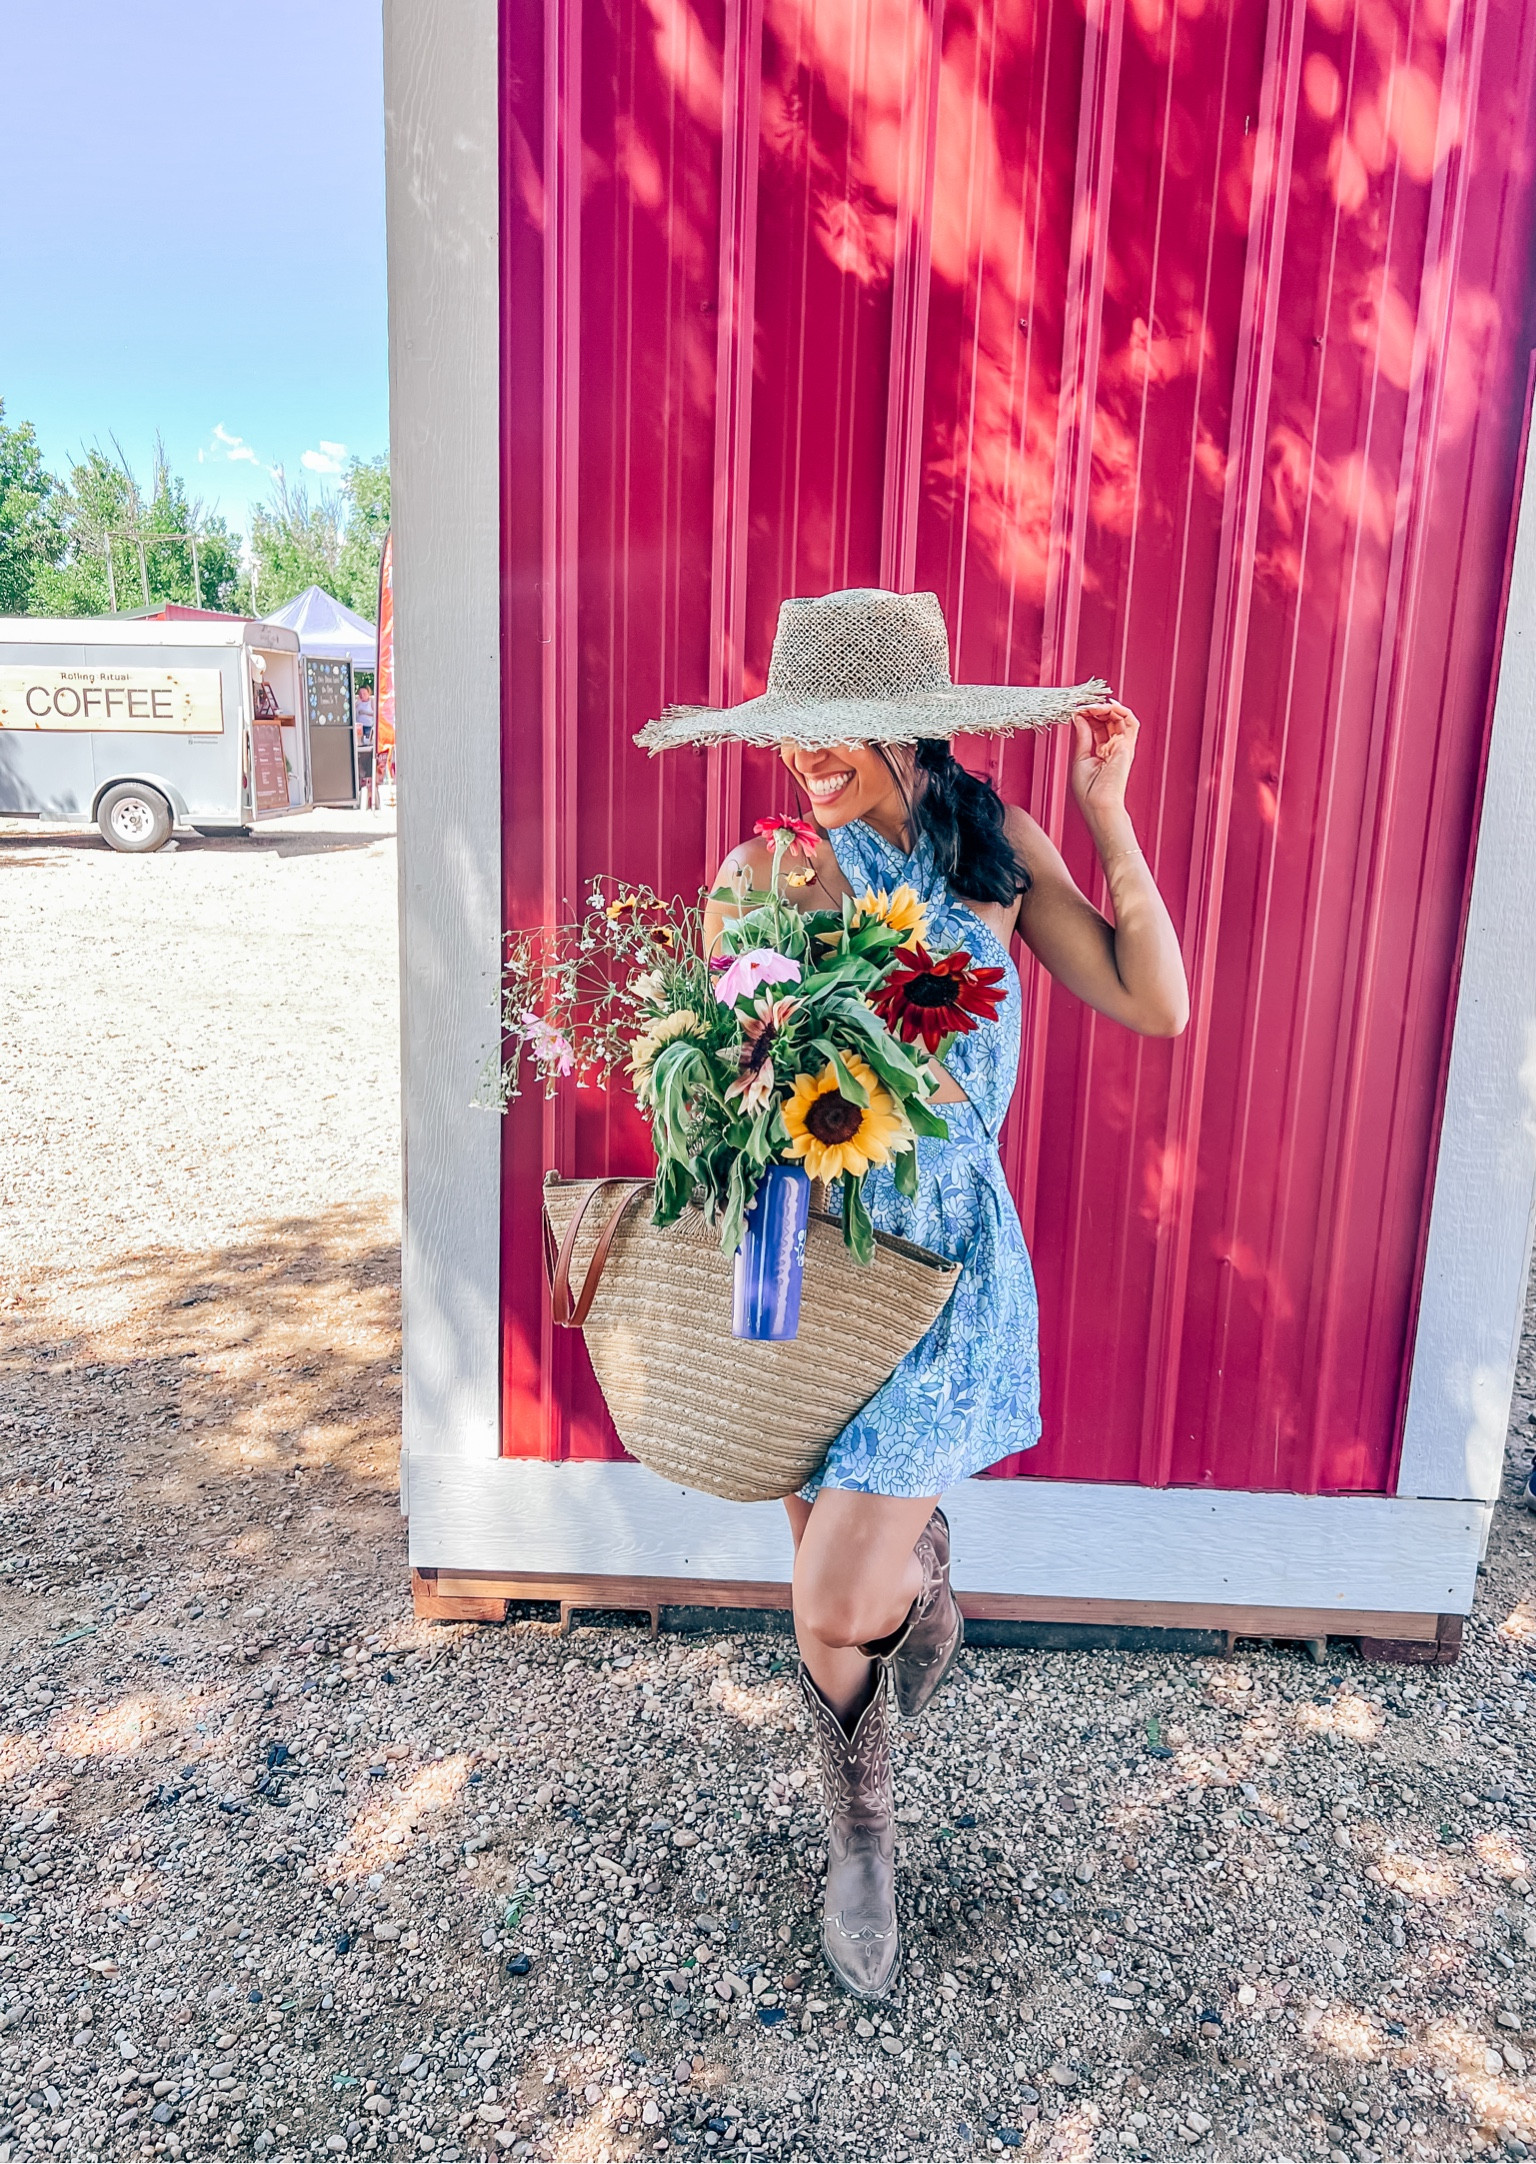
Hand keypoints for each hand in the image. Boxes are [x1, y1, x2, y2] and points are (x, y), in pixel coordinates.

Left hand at [1069, 700, 1139, 827]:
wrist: (1098, 804)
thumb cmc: (1089, 791)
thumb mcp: (1080, 758)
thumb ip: (1083, 736)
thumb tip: (1079, 718)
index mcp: (1101, 752)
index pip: (1097, 727)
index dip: (1087, 716)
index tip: (1076, 710)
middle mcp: (1113, 748)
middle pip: (1108, 720)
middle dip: (1095, 710)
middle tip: (1082, 706)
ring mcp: (1122, 746)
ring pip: (1119, 718)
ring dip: (1106, 708)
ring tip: (1092, 706)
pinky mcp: (1128, 746)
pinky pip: (1131, 723)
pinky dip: (1121, 711)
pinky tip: (1108, 707)